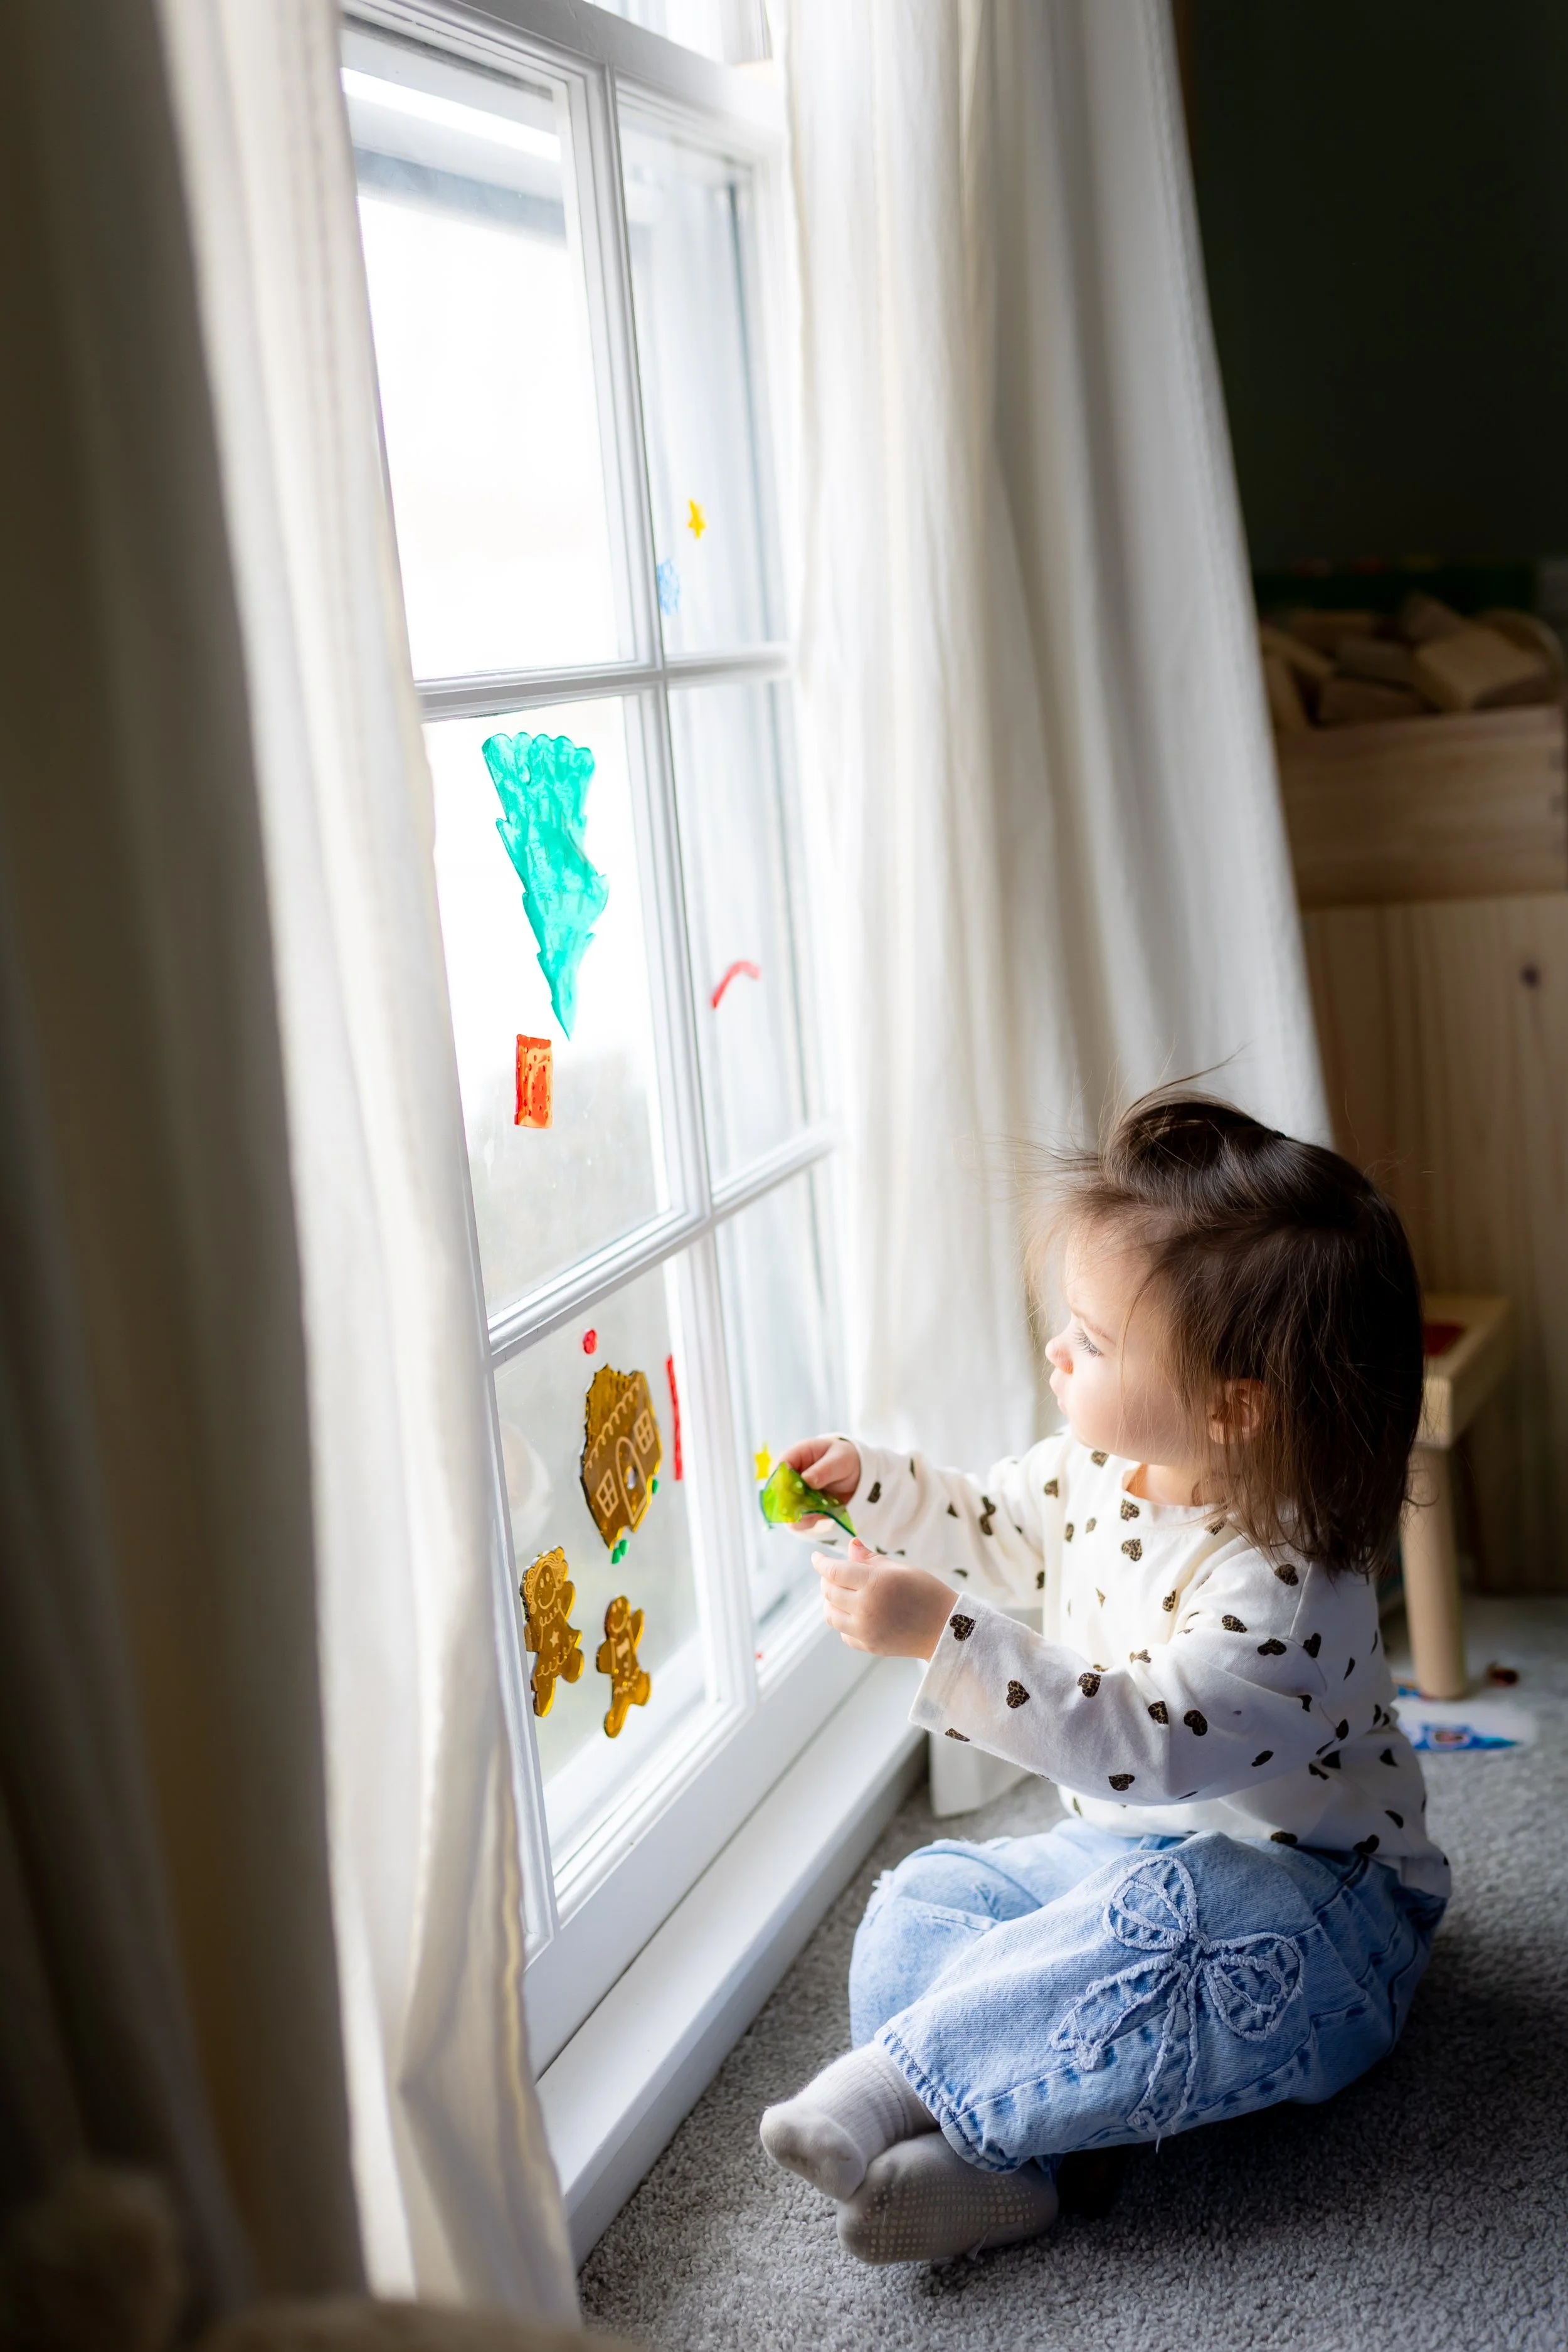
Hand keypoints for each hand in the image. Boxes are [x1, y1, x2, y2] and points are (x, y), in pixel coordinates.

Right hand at [784, 1434, 860, 1527]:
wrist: (857, 1473)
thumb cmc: (845, 1458)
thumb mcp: (839, 1460)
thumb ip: (823, 1470)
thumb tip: (806, 1480)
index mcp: (798, 1455)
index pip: (781, 1466)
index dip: (782, 1479)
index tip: (794, 1491)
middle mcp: (793, 1475)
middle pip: (779, 1490)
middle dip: (789, 1502)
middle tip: (804, 1509)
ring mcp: (797, 1493)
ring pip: (786, 1508)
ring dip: (798, 1514)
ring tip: (815, 1514)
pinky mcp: (804, 1507)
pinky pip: (798, 1519)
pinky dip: (806, 1522)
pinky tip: (818, 1517)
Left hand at [815, 1541, 954, 1660]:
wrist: (948, 1629)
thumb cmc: (927, 1592)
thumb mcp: (900, 1568)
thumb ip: (870, 1559)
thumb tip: (850, 1546)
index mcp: (874, 1584)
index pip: (834, 1571)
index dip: (821, 1562)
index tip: (816, 1556)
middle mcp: (865, 1608)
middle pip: (829, 1591)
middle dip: (827, 1579)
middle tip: (834, 1572)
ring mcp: (866, 1630)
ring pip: (830, 1615)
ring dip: (830, 1601)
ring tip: (840, 1593)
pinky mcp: (869, 1647)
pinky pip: (843, 1633)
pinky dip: (843, 1621)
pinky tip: (853, 1612)